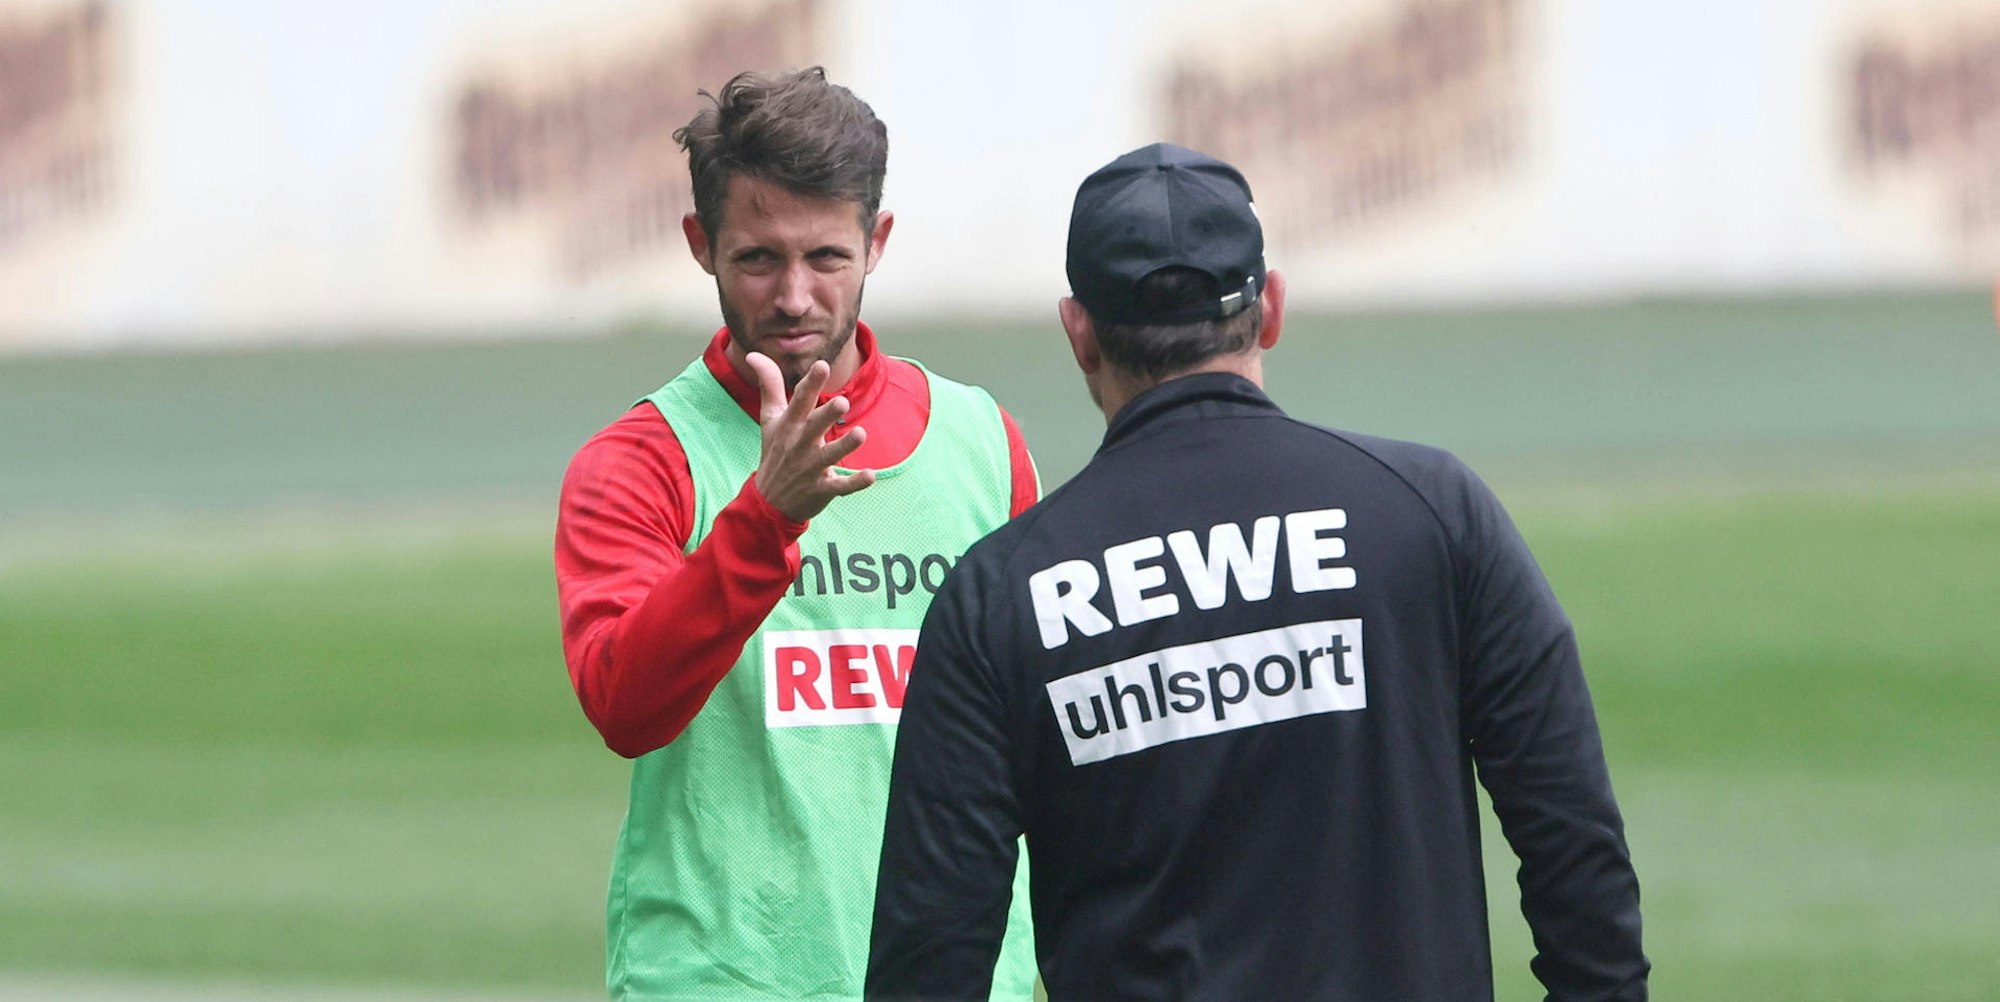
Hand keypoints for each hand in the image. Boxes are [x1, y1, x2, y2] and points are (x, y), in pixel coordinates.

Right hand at [746, 352, 875, 521]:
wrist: (768, 502)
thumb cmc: (775, 452)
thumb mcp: (769, 419)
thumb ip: (769, 385)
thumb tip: (754, 354)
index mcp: (790, 425)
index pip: (800, 400)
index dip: (811, 383)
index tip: (822, 365)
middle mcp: (800, 444)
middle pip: (815, 426)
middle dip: (827, 414)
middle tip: (842, 402)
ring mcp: (810, 468)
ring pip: (829, 456)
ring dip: (844, 446)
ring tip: (860, 434)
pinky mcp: (822, 489)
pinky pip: (840, 486)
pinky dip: (855, 483)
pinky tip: (870, 475)